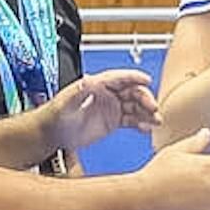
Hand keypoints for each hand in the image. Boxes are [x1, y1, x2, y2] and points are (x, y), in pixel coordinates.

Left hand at [40, 67, 158, 157]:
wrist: (53, 133)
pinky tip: (148, 128)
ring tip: (156, 120)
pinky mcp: (114, 121)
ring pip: (136, 106)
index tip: (146, 79)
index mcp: (97, 85)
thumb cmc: (55, 116)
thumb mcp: (65, 103)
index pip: (119, 77)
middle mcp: (107, 94)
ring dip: (148, 112)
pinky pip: (132, 120)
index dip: (134, 77)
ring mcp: (112, 107)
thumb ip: (77, 92)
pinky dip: (142, 123)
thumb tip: (87, 80)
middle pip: (133, 92)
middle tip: (152, 107)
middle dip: (145, 98)